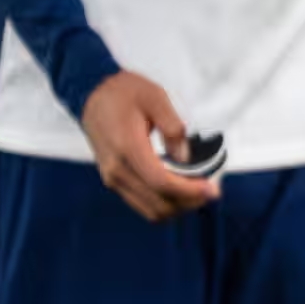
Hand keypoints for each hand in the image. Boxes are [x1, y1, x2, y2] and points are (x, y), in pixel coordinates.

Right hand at [80, 70, 222, 220]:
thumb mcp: (156, 98)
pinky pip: (143, 204)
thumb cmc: (125, 93)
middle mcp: (117, 169)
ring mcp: (113, 178)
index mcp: (127, 148)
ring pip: (151, 210)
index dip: (190, 191)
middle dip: (190, 201)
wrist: (92, 95)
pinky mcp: (114, 181)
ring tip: (199, 190)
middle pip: (159, 203)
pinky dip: (166, 203)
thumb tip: (185, 157)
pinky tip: (181, 188)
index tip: (212, 189)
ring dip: (179, 206)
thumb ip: (173, 128)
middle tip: (211, 189)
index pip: (161, 182)